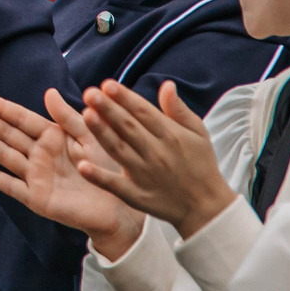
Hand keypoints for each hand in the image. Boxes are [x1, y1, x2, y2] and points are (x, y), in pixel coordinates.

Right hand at [0, 89, 143, 253]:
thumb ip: (68, 117)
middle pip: (7, 134)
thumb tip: (48, 92)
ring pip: (4, 154)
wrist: (117, 206)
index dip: (1, 108)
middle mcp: (39, 154)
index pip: (21, 119)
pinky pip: (12, 185)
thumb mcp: (90, 136)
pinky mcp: (36, 197)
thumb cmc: (106, 168)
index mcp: (51, 136)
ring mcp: (35, 176)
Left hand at [79, 80, 236, 237]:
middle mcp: (156, 153)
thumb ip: (179, 110)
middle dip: (108, 109)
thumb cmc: (201, 163)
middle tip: (90, 93)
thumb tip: (167, 84)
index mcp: (170, 135)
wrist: (206, 206)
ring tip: (86, 115)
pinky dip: (99, 177)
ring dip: (102, 133)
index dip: (125, 98)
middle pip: (128, 128)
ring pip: (119, 151)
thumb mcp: (198, 133)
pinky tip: (83, 166)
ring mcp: (145, 175)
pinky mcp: (137, 196)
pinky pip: (116, 186)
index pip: (143, 112)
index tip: (107, 84)